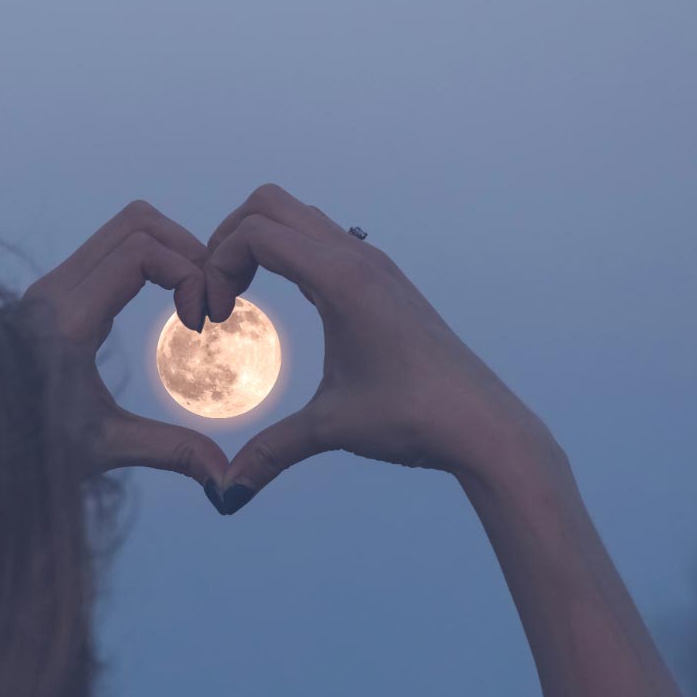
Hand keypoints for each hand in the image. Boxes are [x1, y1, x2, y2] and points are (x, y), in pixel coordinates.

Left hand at [13, 200, 229, 488]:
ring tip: (192, 299)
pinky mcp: (54, 291)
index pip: (141, 251)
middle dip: (187, 251)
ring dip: (169, 250)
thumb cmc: (29, 447)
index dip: (189, 273)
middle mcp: (55, 291)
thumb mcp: (105, 448)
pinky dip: (150, 259)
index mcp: (68, 321)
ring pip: (124, 228)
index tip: (202, 321)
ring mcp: (51, 286)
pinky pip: (111, 248)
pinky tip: (166, 302)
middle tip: (208, 300)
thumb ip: (170, 451)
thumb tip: (224, 479)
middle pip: (138, 223)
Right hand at [201, 184, 542, 512]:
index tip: (214, 316)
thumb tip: (227, 492)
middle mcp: (358, 258)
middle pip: (270, 204)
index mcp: (342, 278)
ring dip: (259, 242)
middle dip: (228, 239)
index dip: (217, 265)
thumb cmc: (415, 417)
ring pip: (298, 216)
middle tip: (216, 291)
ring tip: (241, 293)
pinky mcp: (384, 280)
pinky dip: (289, 253)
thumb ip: (270, 452)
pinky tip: (287, 300)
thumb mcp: (331, 428)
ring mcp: (374, 264)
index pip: (256, 232)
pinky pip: (322, 240)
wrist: (483, 424)